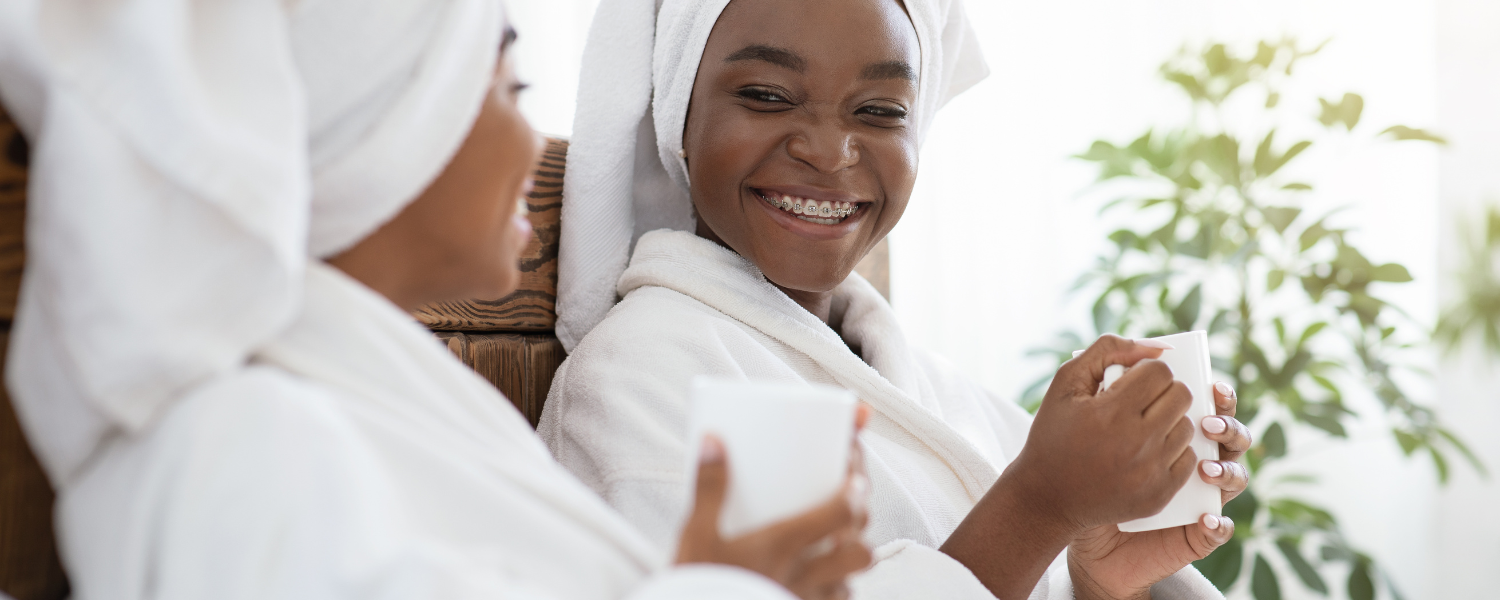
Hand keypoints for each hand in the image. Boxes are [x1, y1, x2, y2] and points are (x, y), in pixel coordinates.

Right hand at [676, 407, 872, 599]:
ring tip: (835, 544)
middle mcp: (804, 578)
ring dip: (848, 562)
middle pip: (859, 550)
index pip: (842, 513)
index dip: (857, 487)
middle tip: (850, 500)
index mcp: (783, 547)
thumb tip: (713, 441)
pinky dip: (833, 592)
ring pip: (850, 583)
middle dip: (861, 523)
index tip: (853, 466)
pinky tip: (822, 583)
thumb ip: (708, 489)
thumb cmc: (701, 586)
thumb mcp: (696, 536)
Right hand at [940, 335, 1192, 599]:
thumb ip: (1108, 350)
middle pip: (1181, 396)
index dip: (1146, 371)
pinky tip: (1148, 453)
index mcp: (1112, 411)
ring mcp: (1150, 472)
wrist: (1045, 497)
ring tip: (1142, 429)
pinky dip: (1172, 452)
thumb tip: (1157, 347)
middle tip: (1141, 402)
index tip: (1131, 382)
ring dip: (1169, 422)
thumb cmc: (1054, 434)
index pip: (1160, 372)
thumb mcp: (1066, 383)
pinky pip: (1188, 459)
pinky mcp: (1159, 495)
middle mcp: (1136, 442)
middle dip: (1164, 392)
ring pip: (1187, 427)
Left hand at [1067, 381, 1250, 599]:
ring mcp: (1199, 494)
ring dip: (1228, 471)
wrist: (1066, 515)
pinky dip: (1217, 525)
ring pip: (1235, 478)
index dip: (1219, 396)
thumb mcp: (1090, 410)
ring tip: (1207, 469)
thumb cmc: (1082, 460)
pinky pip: (1218, 529)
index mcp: (1177, 427)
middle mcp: (1196, 458)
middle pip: (1232, 438)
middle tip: (1209, 424)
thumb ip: (1114, 371)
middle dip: (1228, 429)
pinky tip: (1206, 519)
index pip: (1212, 406)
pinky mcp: (1193, 530)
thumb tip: (1154, 347)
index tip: (1210, 387)